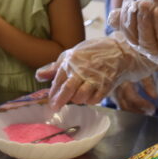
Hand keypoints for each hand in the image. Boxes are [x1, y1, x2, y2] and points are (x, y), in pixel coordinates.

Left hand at [34, 36, 156, 109]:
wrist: (119, 51)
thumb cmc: (92, 53)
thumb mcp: (71, 55)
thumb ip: (54, 67)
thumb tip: (38, 76)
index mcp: (72, 61)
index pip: (58, 80)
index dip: (53, 93)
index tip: (50, 102)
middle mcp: (82, 69)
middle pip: (68, 90)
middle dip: (60, 101)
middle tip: (55, 107)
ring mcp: (95, 78)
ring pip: (81, 97)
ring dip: (76, 100)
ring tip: (75, 98)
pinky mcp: (106, 85)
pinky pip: (95, 99)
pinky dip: (90, 101)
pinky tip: (88, 96)